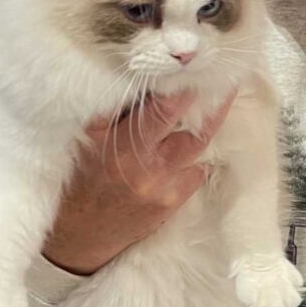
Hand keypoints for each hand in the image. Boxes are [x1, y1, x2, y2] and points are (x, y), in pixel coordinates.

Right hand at [41, 91, 234, 273]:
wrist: (80, 236)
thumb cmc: (81, 178)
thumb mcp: (86, 138)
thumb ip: (114, 109)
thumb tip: (146, 79)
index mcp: (120, 148)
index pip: (162, 111)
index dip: (184, 90)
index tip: (199, 71)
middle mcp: (147, 169)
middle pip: (194, 130)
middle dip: (211, 104)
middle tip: (225, 81)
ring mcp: (165, 188)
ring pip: (198, 147)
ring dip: (208, 125)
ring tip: (219, 102)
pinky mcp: (173, 203)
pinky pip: (195, 171)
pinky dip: (194, 155)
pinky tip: (188, 143)